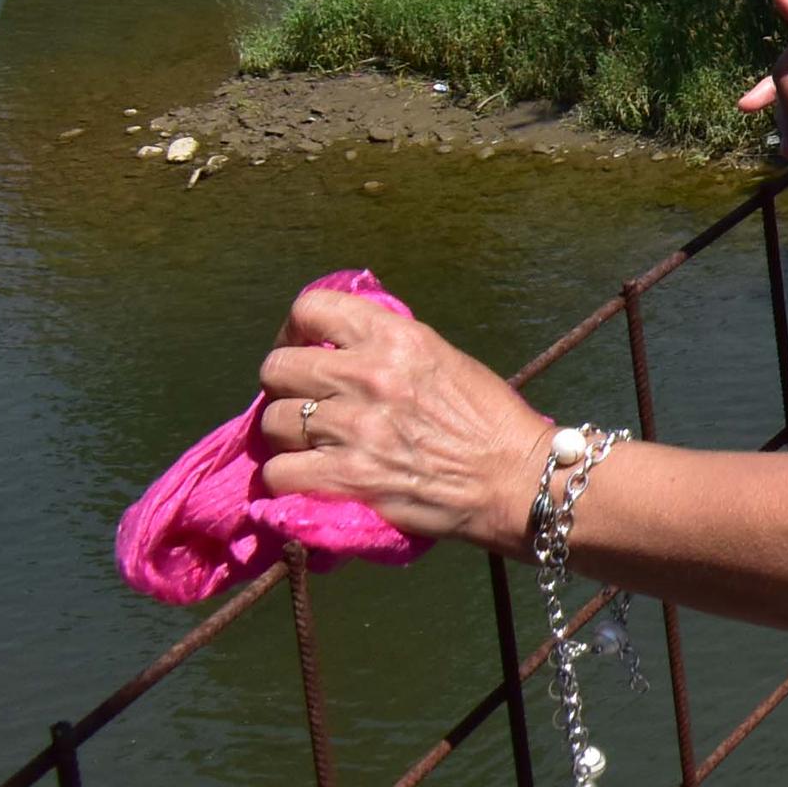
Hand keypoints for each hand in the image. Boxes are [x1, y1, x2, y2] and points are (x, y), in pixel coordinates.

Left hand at [259, 287, 557, 553]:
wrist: (515, 478)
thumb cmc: (489, 419)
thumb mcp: (445, 360)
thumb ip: (391, 350)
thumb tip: (343, 349)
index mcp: (398, 338)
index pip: (312, 308)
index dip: (297, 330)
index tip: (306, 348)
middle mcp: (370, 375)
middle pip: (277, 368)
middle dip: (284, 386)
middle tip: (303, 402)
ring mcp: (355, 428)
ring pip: (272, 422)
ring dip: (286, 436)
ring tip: (311, 445)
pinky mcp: (347, 478)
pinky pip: (278, 472)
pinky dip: (287, 478)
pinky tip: (309, 477)